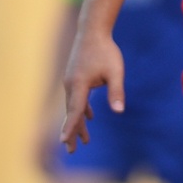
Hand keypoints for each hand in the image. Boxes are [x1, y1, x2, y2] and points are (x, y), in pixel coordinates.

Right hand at [59, 27, 124, 151]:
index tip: (63, 141)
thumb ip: (116, 91)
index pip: (74, 111)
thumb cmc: (106, 50)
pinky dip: (81, 110)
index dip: (70, 127)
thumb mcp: (115, 71)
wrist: (92, 31)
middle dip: (71, 132)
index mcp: (79, 84)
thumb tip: (119, 111)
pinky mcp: (74, 78)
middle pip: (71, 113)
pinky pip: (76, 99)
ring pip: (73, 107)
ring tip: (83, 141)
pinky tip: (90, 117)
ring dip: (78, 123)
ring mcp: (70, 81)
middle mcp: (70, 85)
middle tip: (71, 151)